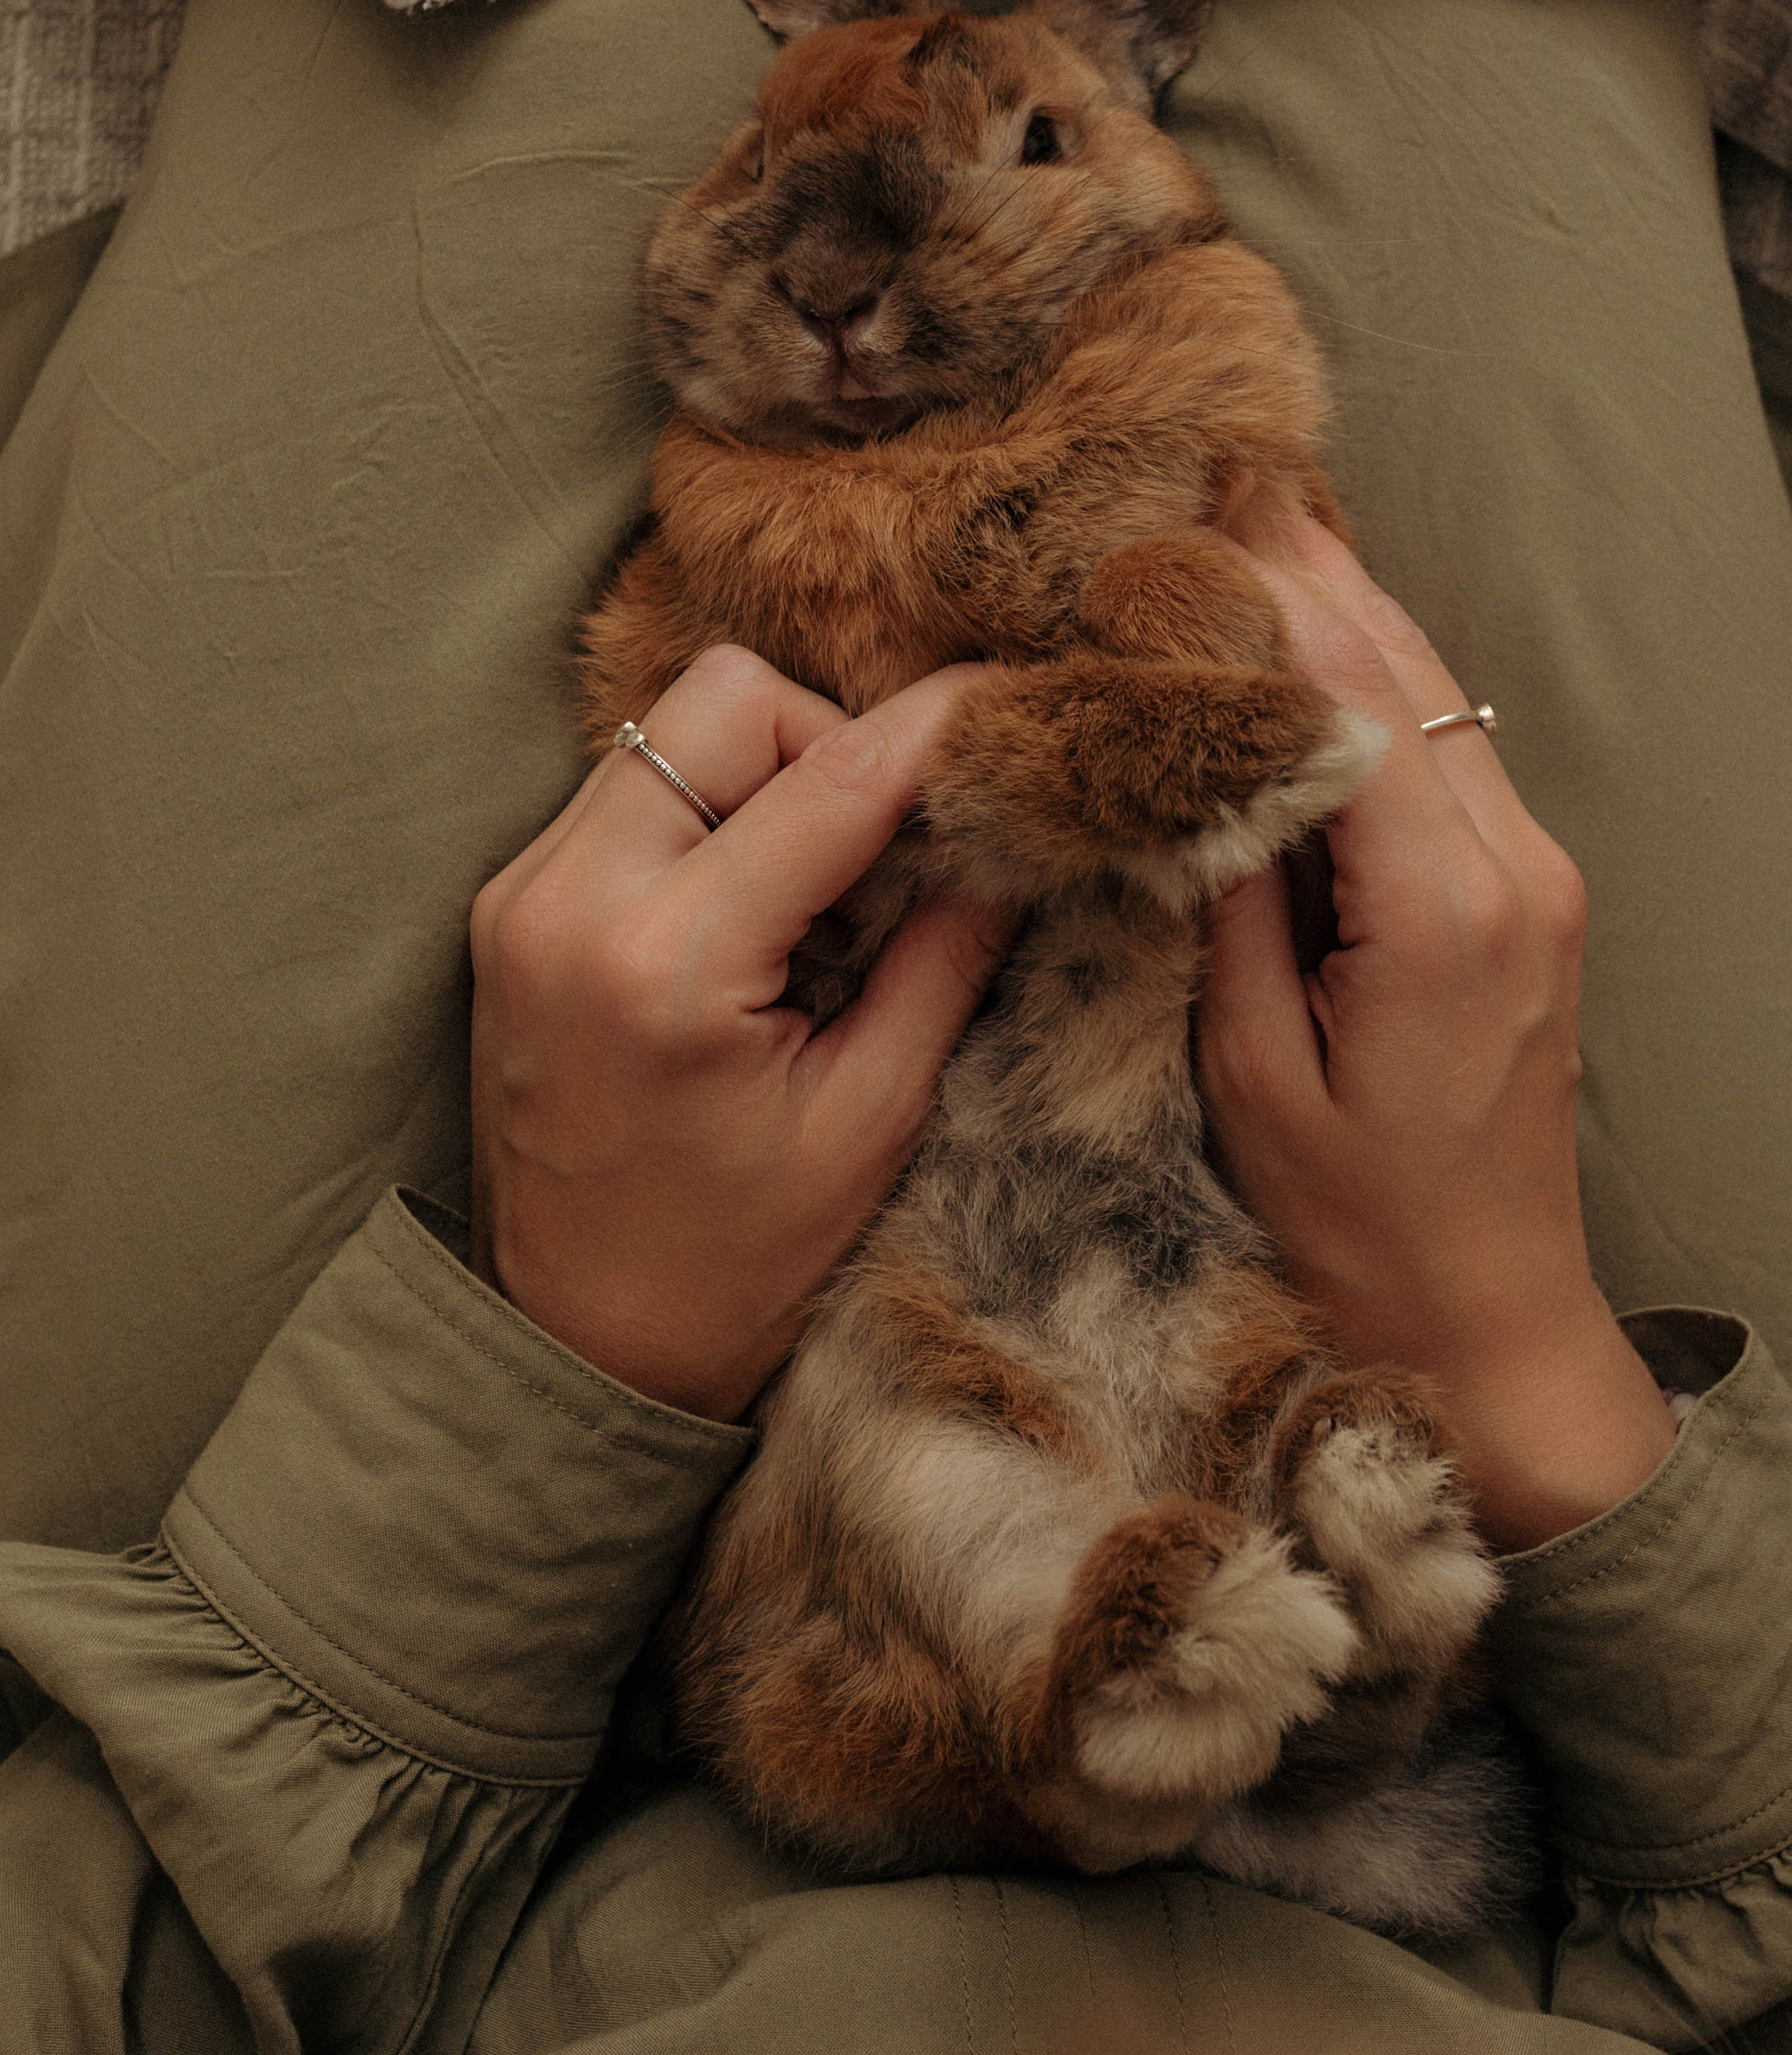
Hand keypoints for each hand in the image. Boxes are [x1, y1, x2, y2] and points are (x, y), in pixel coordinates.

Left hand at [468, 646, 1008, 1422]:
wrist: (575, 1355)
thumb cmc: (735, 1268)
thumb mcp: (874, 1120)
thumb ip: (948, 952)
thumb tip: (1016, 823)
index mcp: (665, 965)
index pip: (834, 776)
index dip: (942, 725)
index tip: (1019, 703)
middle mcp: (569, 902)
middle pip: (730, 698)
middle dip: (835, 741)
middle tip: (892, 848)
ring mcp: (522, 896)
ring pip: (675, 725)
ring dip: (772, 772)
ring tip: (824, 890)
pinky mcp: (510, 904)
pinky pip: (631, 786)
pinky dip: (713, 810)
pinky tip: (757, 908)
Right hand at [1197, 522, 1675, 1549]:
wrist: (1495, 1328)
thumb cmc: (1355, 1228)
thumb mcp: (1247, 1073)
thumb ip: (1226, 900)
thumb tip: (1194, 757)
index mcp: (1445, 913)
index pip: (1353, 707)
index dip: (1274, 603)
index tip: (1196, 521)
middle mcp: (1517, 872)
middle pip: (1412, 678)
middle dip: (1319, 573)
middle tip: (1230, 475)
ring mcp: (1541, 881)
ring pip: (1442, 703)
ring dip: (1355, 615)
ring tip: (1268, 521)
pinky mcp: (1535, 901)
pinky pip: (1454, 757)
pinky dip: (1386, 686)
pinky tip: (1325, 638)